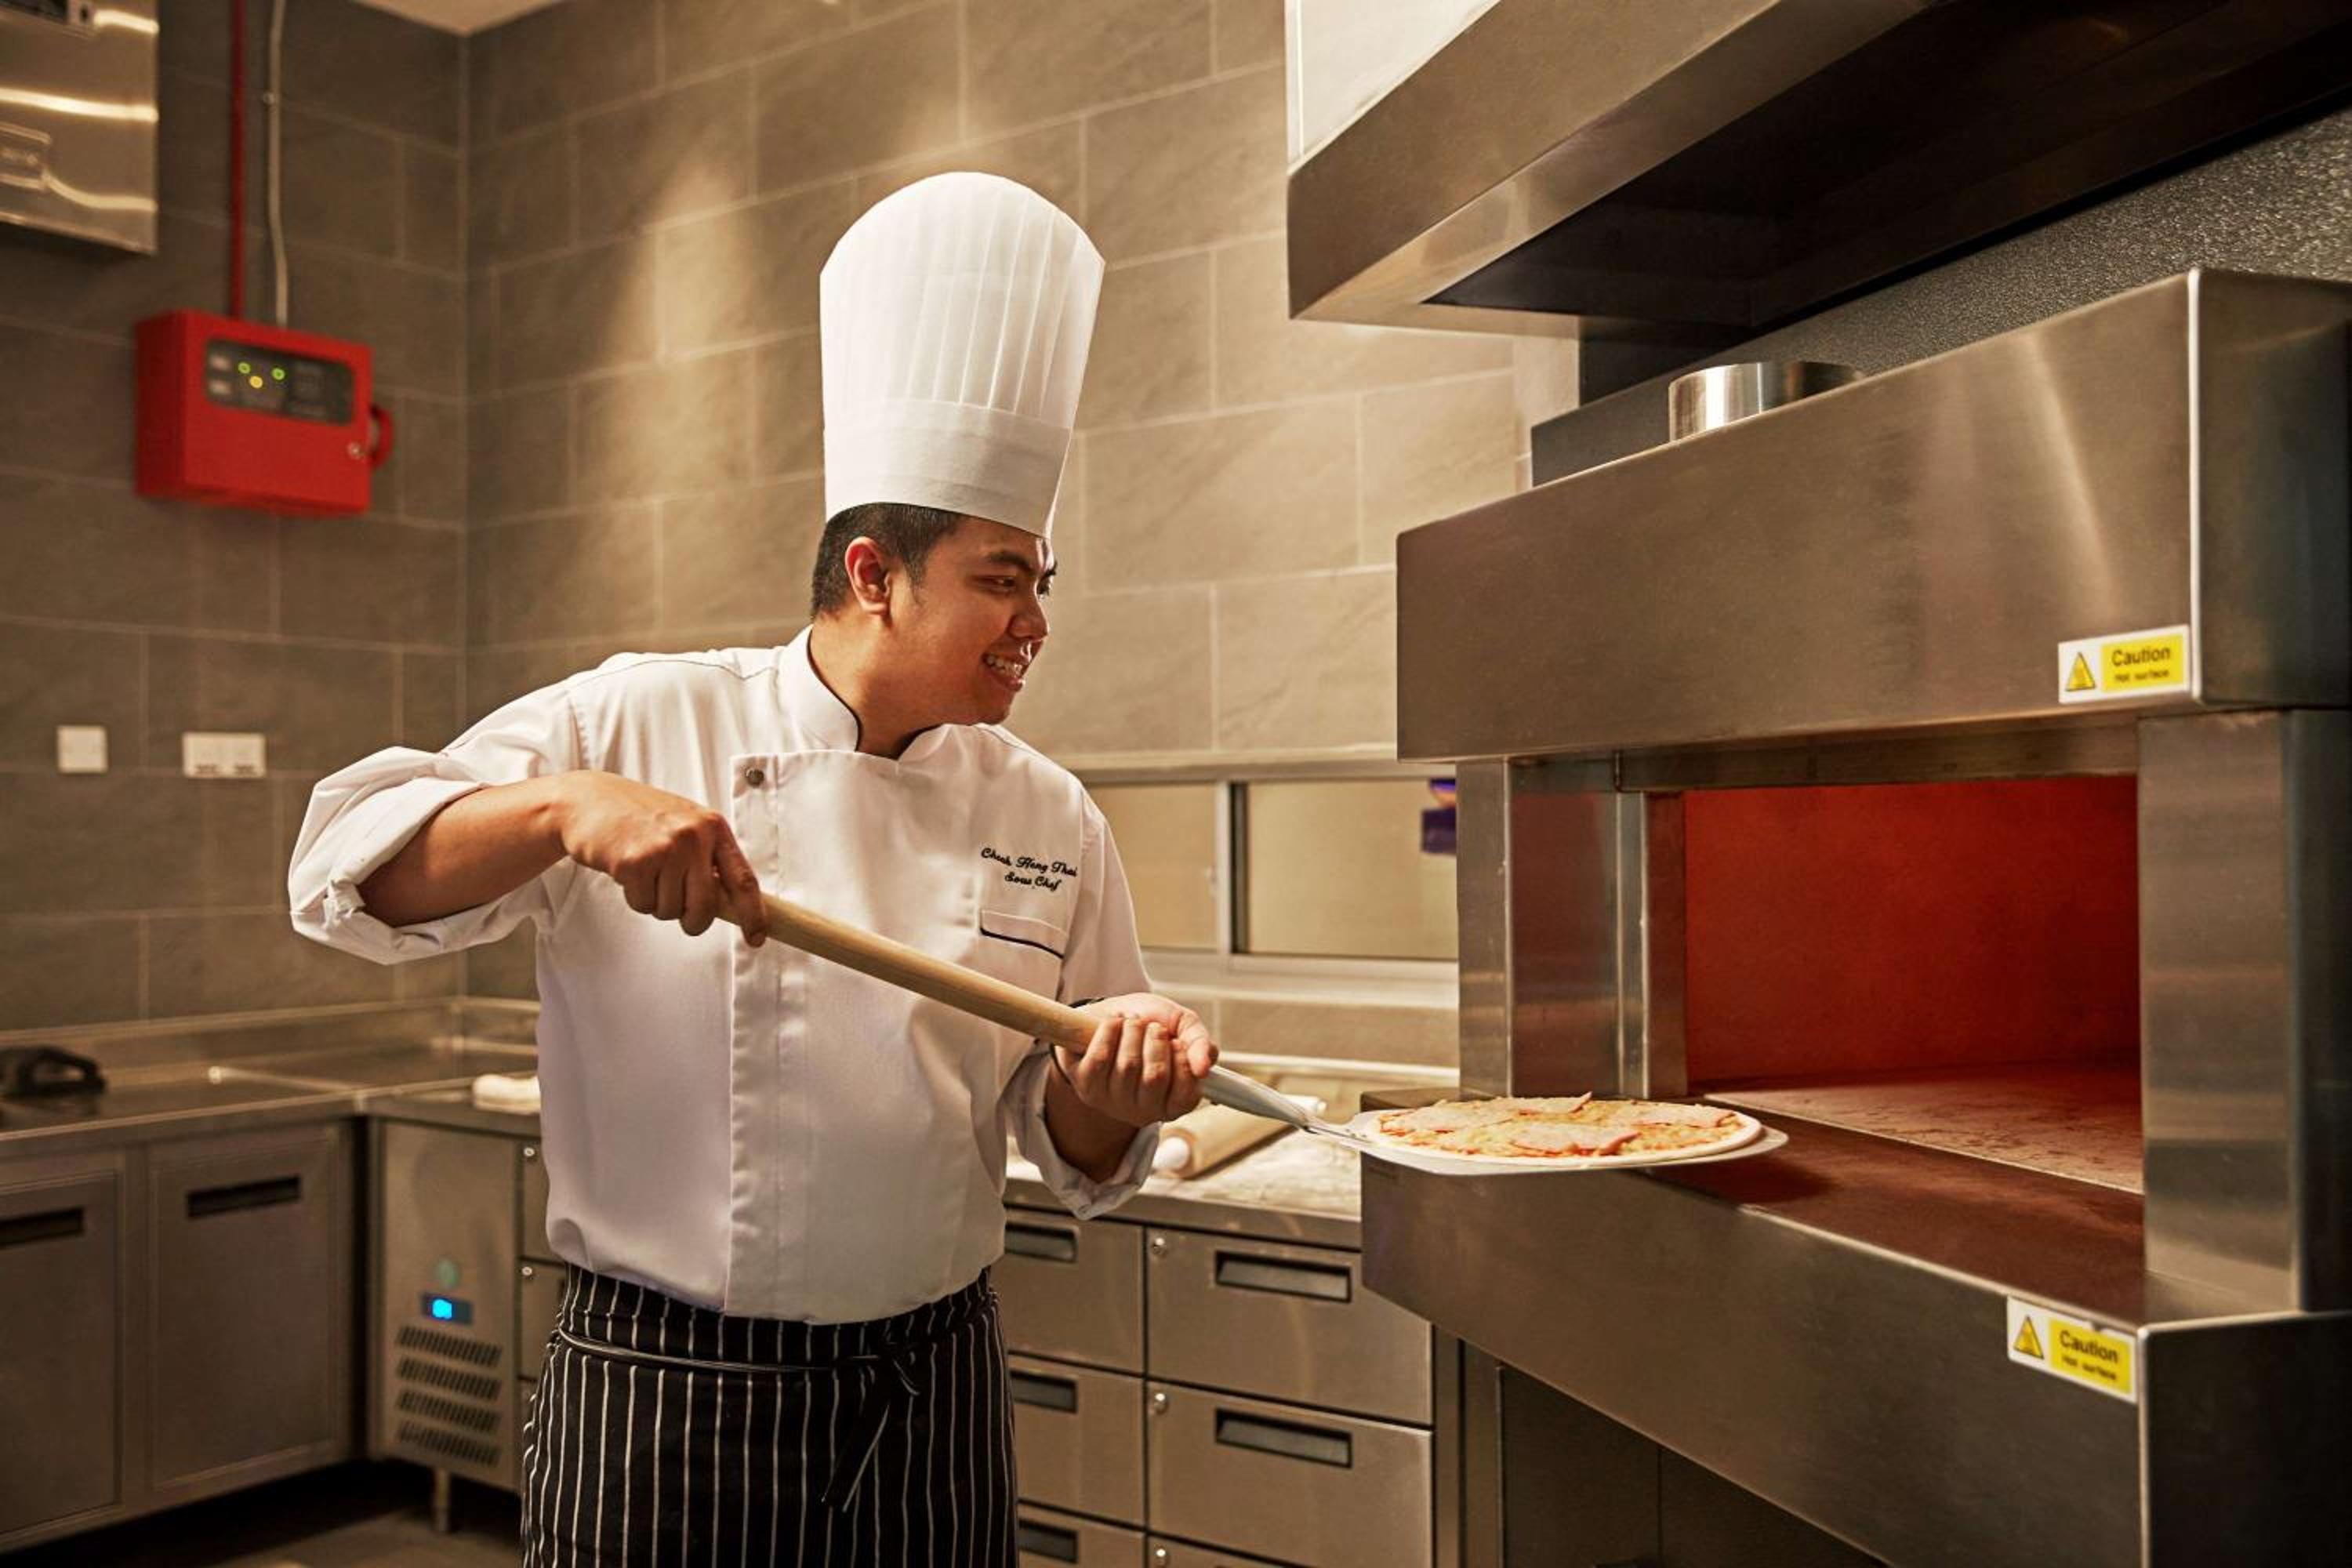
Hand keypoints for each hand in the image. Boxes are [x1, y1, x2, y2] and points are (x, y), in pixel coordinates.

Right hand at [552, 771, 766, 942]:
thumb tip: (734, 904)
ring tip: (646, 872)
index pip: (743, 880)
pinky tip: (629, 871)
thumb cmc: (641, 816)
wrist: (590, 799)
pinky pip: (643, 905)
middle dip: (691, 920)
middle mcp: (693, 837)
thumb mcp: (686, 826)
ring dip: (657, 902)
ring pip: (671, 910)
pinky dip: (635, 897)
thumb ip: (710, 859)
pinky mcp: (633, 862)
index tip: (757, 937)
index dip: (752, 914)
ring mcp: (664, 848)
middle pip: (705, 907)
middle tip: (680, 911)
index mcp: (713, 828)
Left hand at [1055, 994, 1218, 1125]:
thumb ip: (1200, 1042)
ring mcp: (1112, 1102)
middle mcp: (1143, 1110)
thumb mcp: (1181, 1025)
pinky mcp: (1085, 1087)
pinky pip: (1099, 1058)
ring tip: (1130, 1024)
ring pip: (1127, 1066)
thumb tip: (1204, 1067)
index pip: (1186, 1094)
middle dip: (1155, 1039)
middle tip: (1150, 1028)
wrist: (1111, 1014)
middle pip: (1155, 1077)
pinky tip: (1112, 1024)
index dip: (1182, 1060)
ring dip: (1131, 1031)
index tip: (1175, 1041)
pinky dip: (1109, 1030)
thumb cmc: (1151, 1023)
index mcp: (1172, 1102)